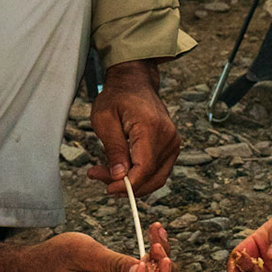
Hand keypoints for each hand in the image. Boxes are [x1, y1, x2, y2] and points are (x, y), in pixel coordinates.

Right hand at [32, 225, 174, 271]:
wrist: (37, 269)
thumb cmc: (56, 259)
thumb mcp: (84, 253)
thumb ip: (114, 265)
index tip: (163, 255)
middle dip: (165, 269)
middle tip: (157, 239)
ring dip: (160, 263)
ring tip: (155, 233)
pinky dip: (150, 264)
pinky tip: (150, 242)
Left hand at [86, 59, 179, 195]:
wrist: (135, 83)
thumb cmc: (118, 97)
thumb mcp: (105, 120)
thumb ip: (113, 149)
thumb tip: (119, 176)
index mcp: (151, 128)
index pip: (144, 168)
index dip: (127, 184)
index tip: (108, 188)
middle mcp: (168, 138)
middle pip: (151, 177)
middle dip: (125, 185)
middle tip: (99, 175)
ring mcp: (172, 143)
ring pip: (155, 178)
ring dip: (132, 183)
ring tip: (107, 173)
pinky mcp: (171, 148)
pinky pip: (158, 171)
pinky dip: (140, 177)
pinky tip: (122, 170)